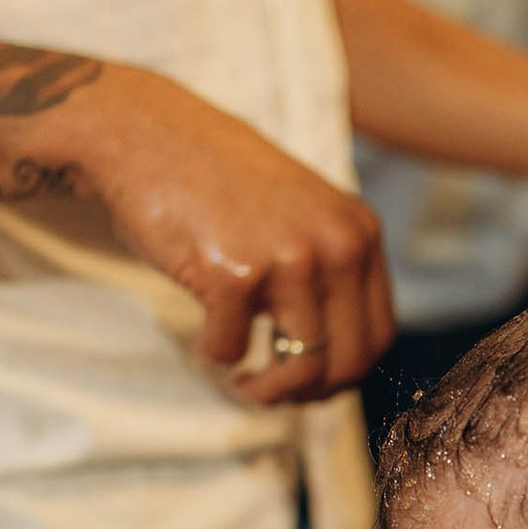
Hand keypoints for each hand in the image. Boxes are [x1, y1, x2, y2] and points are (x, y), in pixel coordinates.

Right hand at [65, 67, 393, 400]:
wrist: (148, 134)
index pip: (379, 334)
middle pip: (348, 361)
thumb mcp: (300, 214)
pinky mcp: (235, 274)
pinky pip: (230, 349)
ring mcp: (290, 260)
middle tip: (273, 391)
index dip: (346, 373)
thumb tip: (333, 360)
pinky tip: (199, 341)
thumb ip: (327, 269)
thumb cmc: (218, 183)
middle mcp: (337, 246)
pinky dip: (212, 356)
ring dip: (266, 390)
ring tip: (240, 380)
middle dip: (309, 394)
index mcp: (359, 232)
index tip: (311, 383)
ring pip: (300, 370)